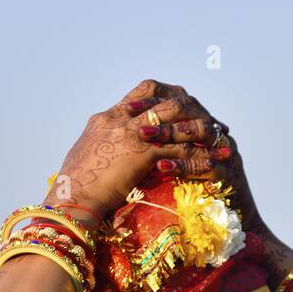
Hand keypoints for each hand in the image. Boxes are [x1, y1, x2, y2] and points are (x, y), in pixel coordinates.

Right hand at [43, 78, 238, 225]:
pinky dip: (199, 154)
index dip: (168, 97)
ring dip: (202, 129)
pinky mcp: (142, 154)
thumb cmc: (74, 187)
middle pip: (165, 99)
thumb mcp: (86, 156)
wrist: (70, 198)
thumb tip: (106, 151)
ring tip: (222, 137)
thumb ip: (101, 147)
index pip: (143, 93)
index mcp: (107, 118)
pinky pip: (179, 150)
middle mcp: (120, 120)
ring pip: (177, 120)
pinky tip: (214, 161)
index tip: (185, 105)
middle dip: (192, 109)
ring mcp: (131, 134)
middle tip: (210, 120)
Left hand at [113, 81, 292, 282]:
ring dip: (169, 134)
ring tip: (144, 136)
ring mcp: (226, 154)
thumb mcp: (182, 167)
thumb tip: (133, 138)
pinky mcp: (230, 176)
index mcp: (205, 130)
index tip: (128, 107)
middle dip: (159, 114)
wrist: (233, 227)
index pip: (180, 103)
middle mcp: (217, 137)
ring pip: (198, 133)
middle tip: (134, 118)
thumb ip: (166, 149)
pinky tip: (161, 165)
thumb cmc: (202, 198)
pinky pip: (205, 164)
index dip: (156, 102)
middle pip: (189, 113)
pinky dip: (182, 164)